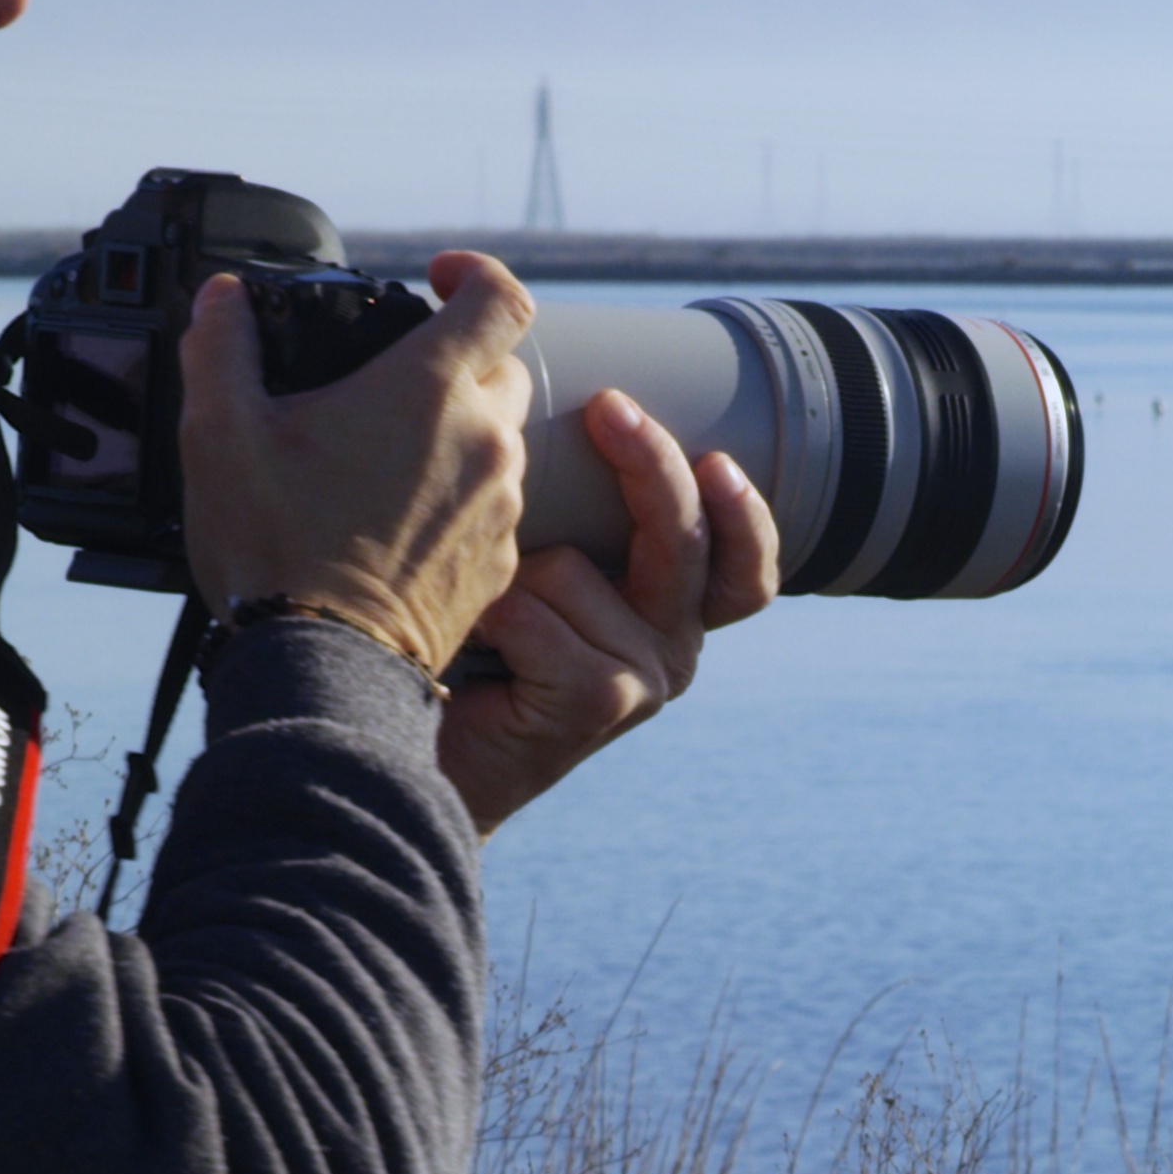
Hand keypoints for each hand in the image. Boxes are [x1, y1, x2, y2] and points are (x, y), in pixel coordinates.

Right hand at [176, 254, 530, 669]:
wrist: (321, 667)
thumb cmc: (275, 550)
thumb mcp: (220, 433)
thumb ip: (222, 348)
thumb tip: (222, 299)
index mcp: (429, 389)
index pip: (500, 297)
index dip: (474, 274)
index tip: (437, 279)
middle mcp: (484, 441)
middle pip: (503, 369)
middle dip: (456, 364)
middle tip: (390, 389)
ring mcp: (499, 506)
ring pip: (500, 442)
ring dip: (455, 438)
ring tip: (382, 465)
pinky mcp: (500, 564)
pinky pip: (492, 508)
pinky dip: (456, 502)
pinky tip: (396, 523)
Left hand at [436, 384, 777, 835]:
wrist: (428, 764)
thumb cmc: (478, 660)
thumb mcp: (541, 585)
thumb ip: (578, 530)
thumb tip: (582, 421)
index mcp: (670, 620)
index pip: (743, 569)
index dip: (744, 514)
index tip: (716, 458)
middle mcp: (671, 652)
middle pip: (686, 541)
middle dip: (650, 463)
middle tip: (609, 409)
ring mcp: (640, 681)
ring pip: (576, 570)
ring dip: (510, 576)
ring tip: (479, 619)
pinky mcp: (597, 702)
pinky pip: (534, 615)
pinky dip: (488, 616)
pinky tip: (469, 645)